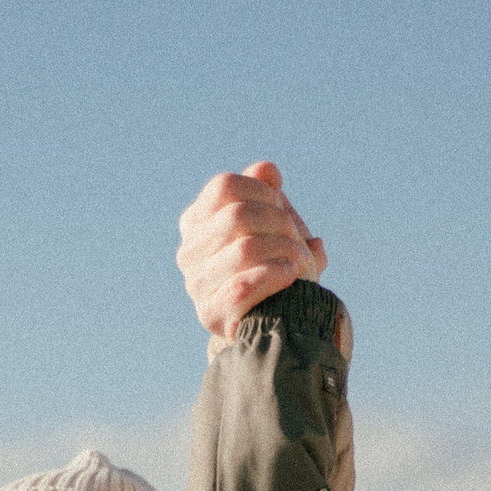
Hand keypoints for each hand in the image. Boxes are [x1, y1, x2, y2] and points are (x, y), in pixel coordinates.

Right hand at [177, 161, 327, 345]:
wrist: (280, 320)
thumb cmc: (277, 265)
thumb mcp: (277, 225)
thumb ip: (269, 195)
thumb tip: (267, 170)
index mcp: (196, 222)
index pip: (225, 186)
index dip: (262, 192)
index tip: (282, 208)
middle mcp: (188, 252)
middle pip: (237, 215)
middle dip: (280, 224)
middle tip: (298, 241)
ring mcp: (196, 284)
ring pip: (245, 249)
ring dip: (285, 252)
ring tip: (302, 263)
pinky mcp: (210, 314)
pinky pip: (242, 286)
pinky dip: (275, 276)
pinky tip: (291, 276)